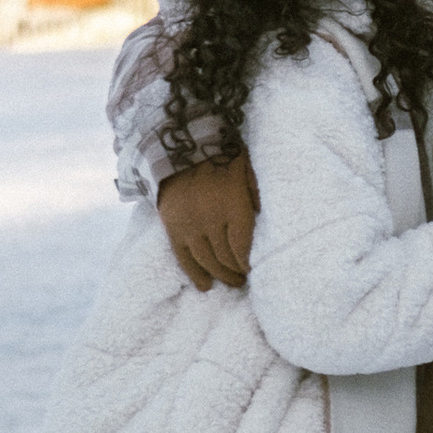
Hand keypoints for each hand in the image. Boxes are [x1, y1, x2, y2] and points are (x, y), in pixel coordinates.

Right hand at [160, 154, 259, 289]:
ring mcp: (189, 226)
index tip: (254, 269)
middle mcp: (210, 220)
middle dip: (237, 272)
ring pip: (206, 261)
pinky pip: (183, 257)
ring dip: (220, 276)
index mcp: (232, 206)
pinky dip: (194, 274)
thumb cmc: (220, 155)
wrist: (179, 146)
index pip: (242, 247)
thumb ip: (255, 194)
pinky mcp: (172, 228)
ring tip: (231, 282)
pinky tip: (205, 286)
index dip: (248, 264)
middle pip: (225, 257)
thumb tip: (261, 220)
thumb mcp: (246, 168)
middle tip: (244, 279)